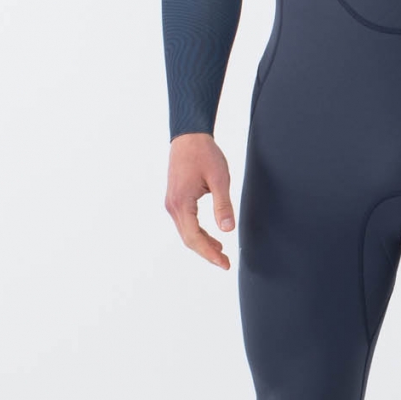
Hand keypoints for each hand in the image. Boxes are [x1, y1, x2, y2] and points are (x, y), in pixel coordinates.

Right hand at [165, 132, 236, 269]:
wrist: (189, 136)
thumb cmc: (204, 153)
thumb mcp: (219, 178)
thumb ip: (223, 205)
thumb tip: (228, 229)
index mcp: (182, 203)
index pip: (194, 237)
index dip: (209, 254)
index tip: (225, 263)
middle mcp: (173, 206)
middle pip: (188, 239)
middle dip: (207, 253)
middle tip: (226, 263)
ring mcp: (172, 203)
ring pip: (186, 232)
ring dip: (203, 244)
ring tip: (221, 253)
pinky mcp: (176, 199)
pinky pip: (186, 223)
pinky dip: (198, 233)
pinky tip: (213, 237)